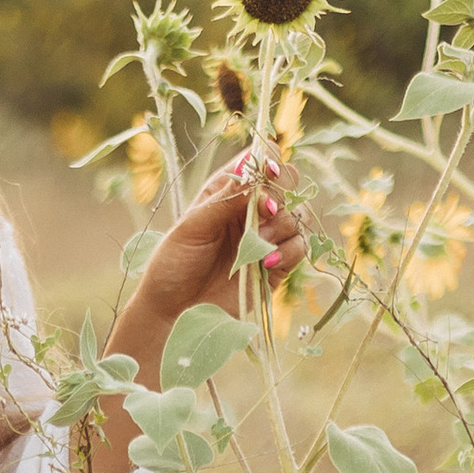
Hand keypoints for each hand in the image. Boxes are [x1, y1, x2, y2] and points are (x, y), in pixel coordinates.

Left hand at [127, 152, 309, 336]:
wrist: (173, 312)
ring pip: (297, 215)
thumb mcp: (191, 226)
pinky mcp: (276, 265)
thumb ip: (224, 199)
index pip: (259, 161)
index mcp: (227, 191)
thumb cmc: (174, 265)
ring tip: (257, 243)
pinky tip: (264, 262)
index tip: (266, 172)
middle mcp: (250, 210)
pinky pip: (299, 247)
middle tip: (265, 209)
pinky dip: (289, 251)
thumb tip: (254, 173)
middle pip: (287, 183)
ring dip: (282, 225)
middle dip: (281, 192)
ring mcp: (266, 236)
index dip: (268, 160)